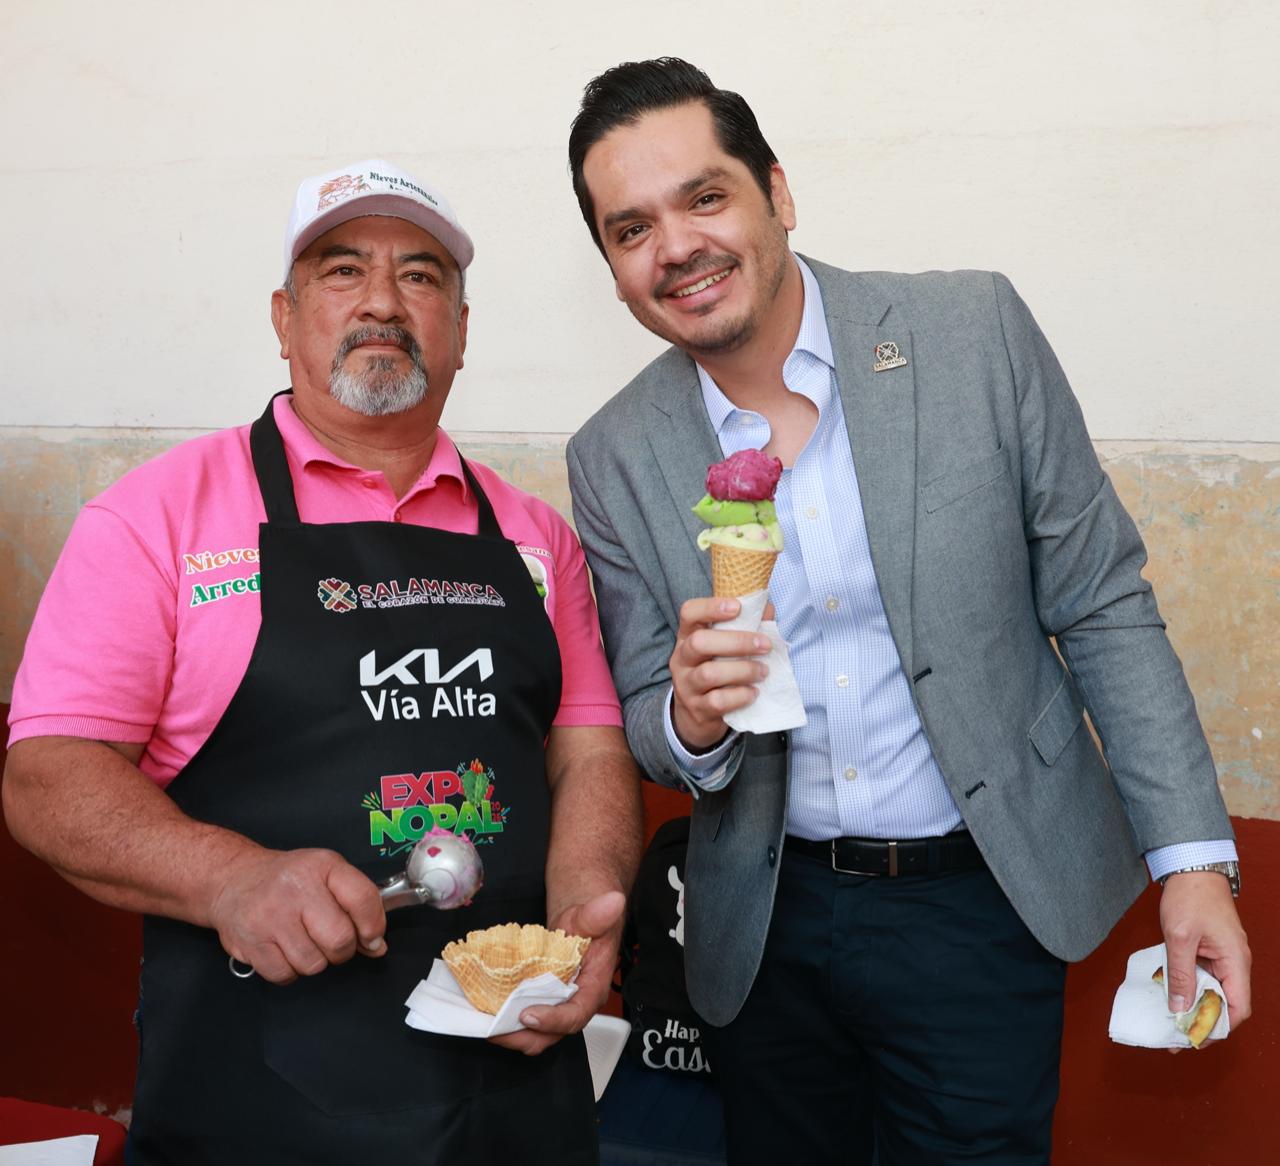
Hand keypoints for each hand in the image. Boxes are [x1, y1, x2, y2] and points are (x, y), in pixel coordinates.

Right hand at [208, 846, 386, 983]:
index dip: (373, 926)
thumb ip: (356, 904)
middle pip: (340, 940)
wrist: (233, 880)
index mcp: (323, 866)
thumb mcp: (326, 874)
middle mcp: (297, 889)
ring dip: (314, 960)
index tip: (372, 937)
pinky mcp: (251, 942)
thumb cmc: (287, 880)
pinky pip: (285, 975)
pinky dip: (288, 970)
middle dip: (343, 950)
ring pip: (313, 964)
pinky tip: (283, 949)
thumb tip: (377, 946)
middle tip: (331, 940)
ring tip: (302, 939)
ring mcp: (271, 917)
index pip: (363, 899)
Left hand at [490, 891, 626, 1055]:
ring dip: (511, 1032)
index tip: (528, 1015)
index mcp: (593, 988)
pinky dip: (507, 1020)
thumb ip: (597, 913)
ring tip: (485, 1023)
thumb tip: (613, 902)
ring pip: (537, 1033)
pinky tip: (487, 1011)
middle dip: (523, 1036)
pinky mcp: (542, 1002)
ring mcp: (558, 1006)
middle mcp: (576, 1004)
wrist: (581, 921)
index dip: (552, 1020)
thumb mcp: (589, 915)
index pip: (576, 1015)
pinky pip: (526, 1020)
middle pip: (552, 1034)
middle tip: (495, 1029)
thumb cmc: (588, 921)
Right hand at [670, 596, 770, 750]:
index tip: (737, 607)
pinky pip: (718, 701)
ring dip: (743, 670)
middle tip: (765, 645)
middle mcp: (681, 659)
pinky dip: (740, 695)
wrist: (696, 717)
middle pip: (699, 642)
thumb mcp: (721, 648)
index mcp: (687, 636)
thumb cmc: (715, 670)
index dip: (711, 607)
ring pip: (709, 674)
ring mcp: (686, 685)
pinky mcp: (697, 709)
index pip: (689, 612)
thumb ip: (743, 626)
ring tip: (763, 671)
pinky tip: (753, 692)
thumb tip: (767, 608)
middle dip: (737, 642)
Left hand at [1158, 871, 1251, 1046]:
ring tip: (1169, 1020)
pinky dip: (1188, 986)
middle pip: (1225, 1002)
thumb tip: (1180, 1007)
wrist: (1191, 867)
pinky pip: (1202, 975)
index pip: (1238, 1008)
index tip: (1195, 1038)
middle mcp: (1234, 962)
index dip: (1219, 1027)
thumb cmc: (1190, 897)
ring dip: (1193, 1004)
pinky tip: (1169, 994)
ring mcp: (1222, 955)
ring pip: (1212, 990)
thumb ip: (1180, 973)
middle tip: (1175, 1036)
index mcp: (1235, 961)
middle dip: (1203, 1021)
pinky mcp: (1210, 949)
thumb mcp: (1180, 937)